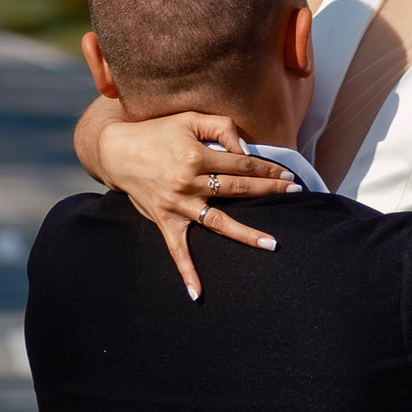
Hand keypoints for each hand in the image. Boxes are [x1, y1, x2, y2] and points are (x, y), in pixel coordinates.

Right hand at [93, 108, 295, 300]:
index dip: (268, 167)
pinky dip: (187, 271)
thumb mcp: (189, 119)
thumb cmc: (156, 132)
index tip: (288, 174)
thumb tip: (245, 150)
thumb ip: (221, 127)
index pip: (242, 163)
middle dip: (269, 191)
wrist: (116, 151)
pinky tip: (197, 293)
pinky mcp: (165, 221)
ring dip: (246, 234)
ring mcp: (177, 204)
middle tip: (296, 193)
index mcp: (196, 155)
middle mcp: (189, 182)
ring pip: (219, 222)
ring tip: (272, 243)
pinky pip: (178, 250)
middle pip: (238, 189)